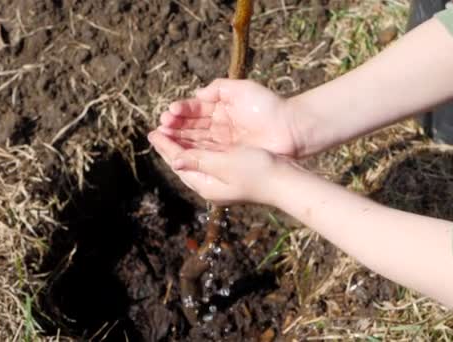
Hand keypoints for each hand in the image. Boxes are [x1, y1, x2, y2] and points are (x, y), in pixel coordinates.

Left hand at [148, 130, 280, 205]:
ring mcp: (221, 180)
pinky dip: (197, 147)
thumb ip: (199, 160)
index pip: (178, 163)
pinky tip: (196, 140)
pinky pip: (206, 158)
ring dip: (182, 145)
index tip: (152, 132)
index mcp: (206, 184)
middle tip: (156, 131)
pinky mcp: (232, 174)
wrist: (287, 181)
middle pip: (184, 162)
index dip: (165, 146)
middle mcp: (211, 184)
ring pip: (195, 160)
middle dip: (170, 146)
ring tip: (171, 131)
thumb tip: (174, 161)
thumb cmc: (259, 171)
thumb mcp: (225, 163)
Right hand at [157, 78, 300, 157]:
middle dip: (174, 127)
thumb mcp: (242, 89)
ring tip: (163, 138)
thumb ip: (218, 88)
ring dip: (178, 140)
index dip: (181, 111)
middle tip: (160, 127)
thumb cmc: (269, 106)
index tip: (169, 113)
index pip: (195, 110)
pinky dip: (191, 153)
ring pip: (195, 142)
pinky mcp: (229, 157)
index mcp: (221, 108)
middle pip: (191, 127)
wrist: (291, 129)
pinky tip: (178, 151)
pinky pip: (206, 155)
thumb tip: (197, 94)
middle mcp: (220, 127)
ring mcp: (224, 143)